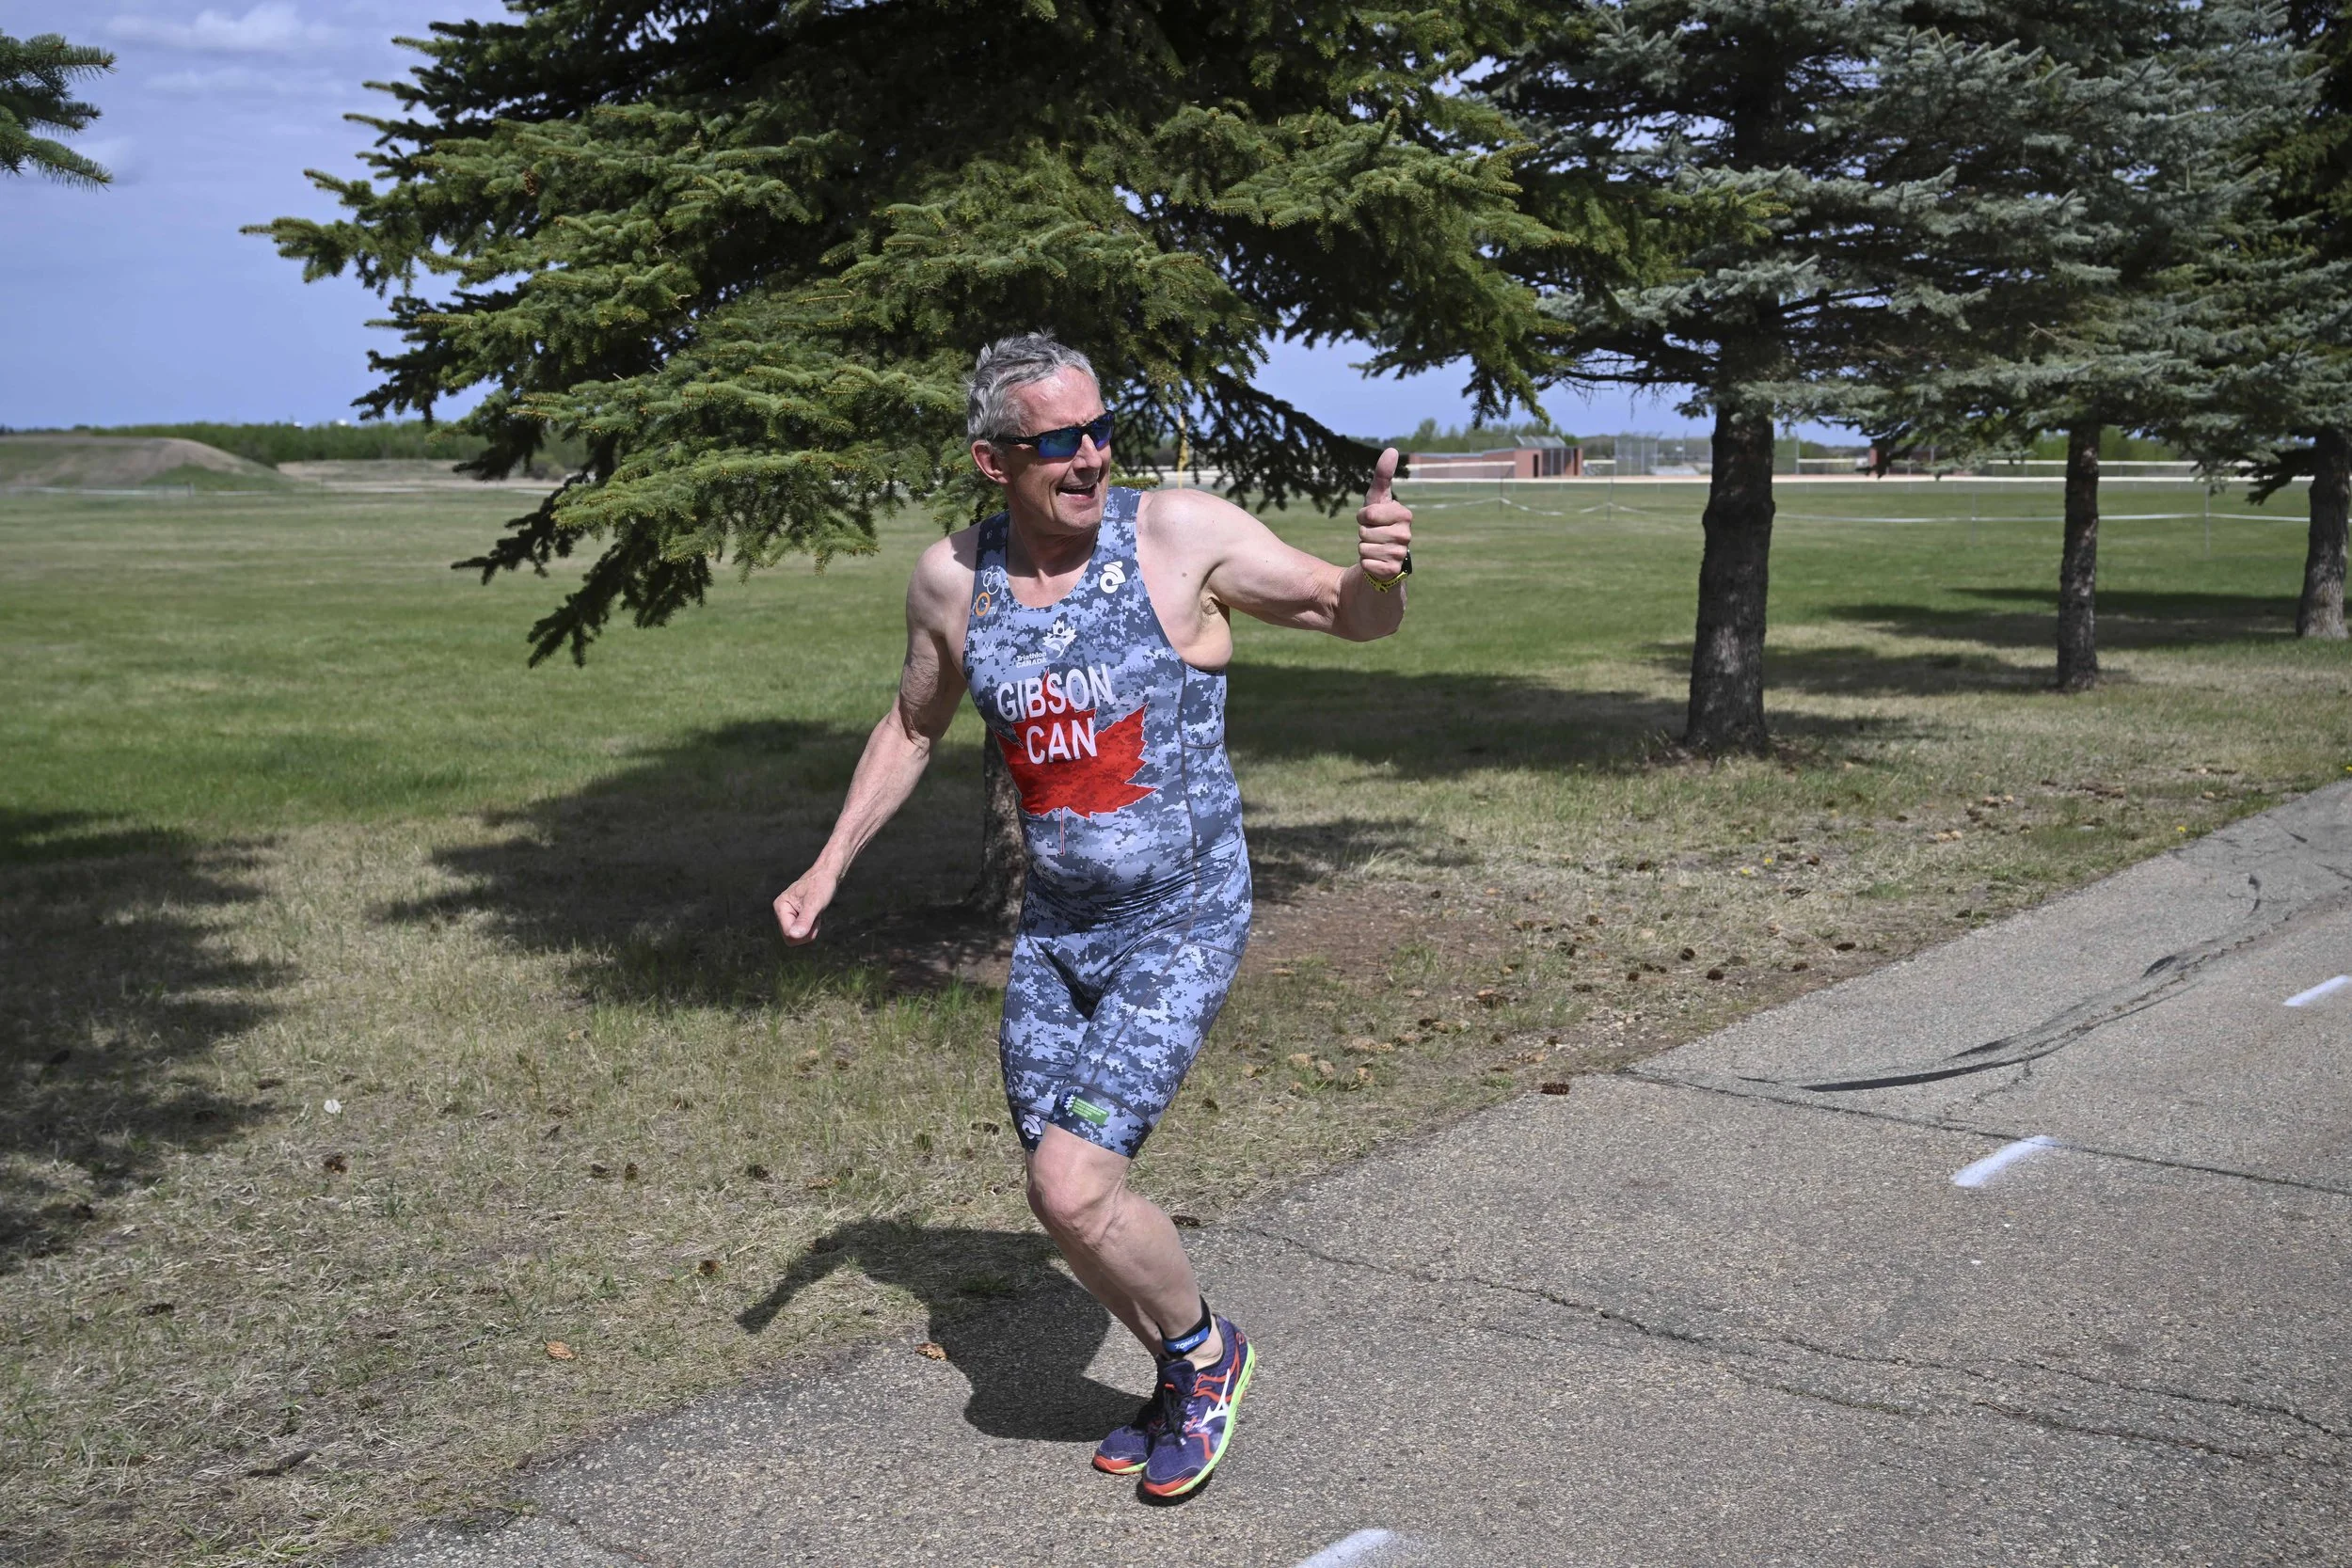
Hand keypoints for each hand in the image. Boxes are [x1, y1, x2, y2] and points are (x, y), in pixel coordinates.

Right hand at [772, 867, 836, 944]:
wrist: (827, 875)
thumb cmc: (821, 886)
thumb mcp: (814, 904)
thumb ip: (804, 920)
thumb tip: (793, 936)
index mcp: (781, 907)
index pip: (789, 935)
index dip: (804, 933)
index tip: (814, 917)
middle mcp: (781, 911)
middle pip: (791, 938)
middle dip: (807, 931)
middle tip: (815, 915)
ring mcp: (787, 915)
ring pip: (797, 937)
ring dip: (811, 929)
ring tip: (815, 913)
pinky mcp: (795, 917)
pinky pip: (802, 932)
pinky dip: (812, 927)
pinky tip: (815, 915)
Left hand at [1356, 447, 1412, 582]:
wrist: (1382, 556)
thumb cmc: (1378, 523)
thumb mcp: (1377, 499)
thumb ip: (1382, 475)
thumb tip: (1391, 449)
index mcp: (1405, 515)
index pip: (1368, 513)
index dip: (1363, 516)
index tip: (1370, 519)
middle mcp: (1406, 535)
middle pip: (1364, 531)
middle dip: (1362, 533)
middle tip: (1373, 535)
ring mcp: (1400, 554)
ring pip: (1363, 547)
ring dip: (1363, 548)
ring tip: (1375, 547)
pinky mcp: (1392, 571)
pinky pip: (1365, 563)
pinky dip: (1365, 563)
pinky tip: (1375, 561)